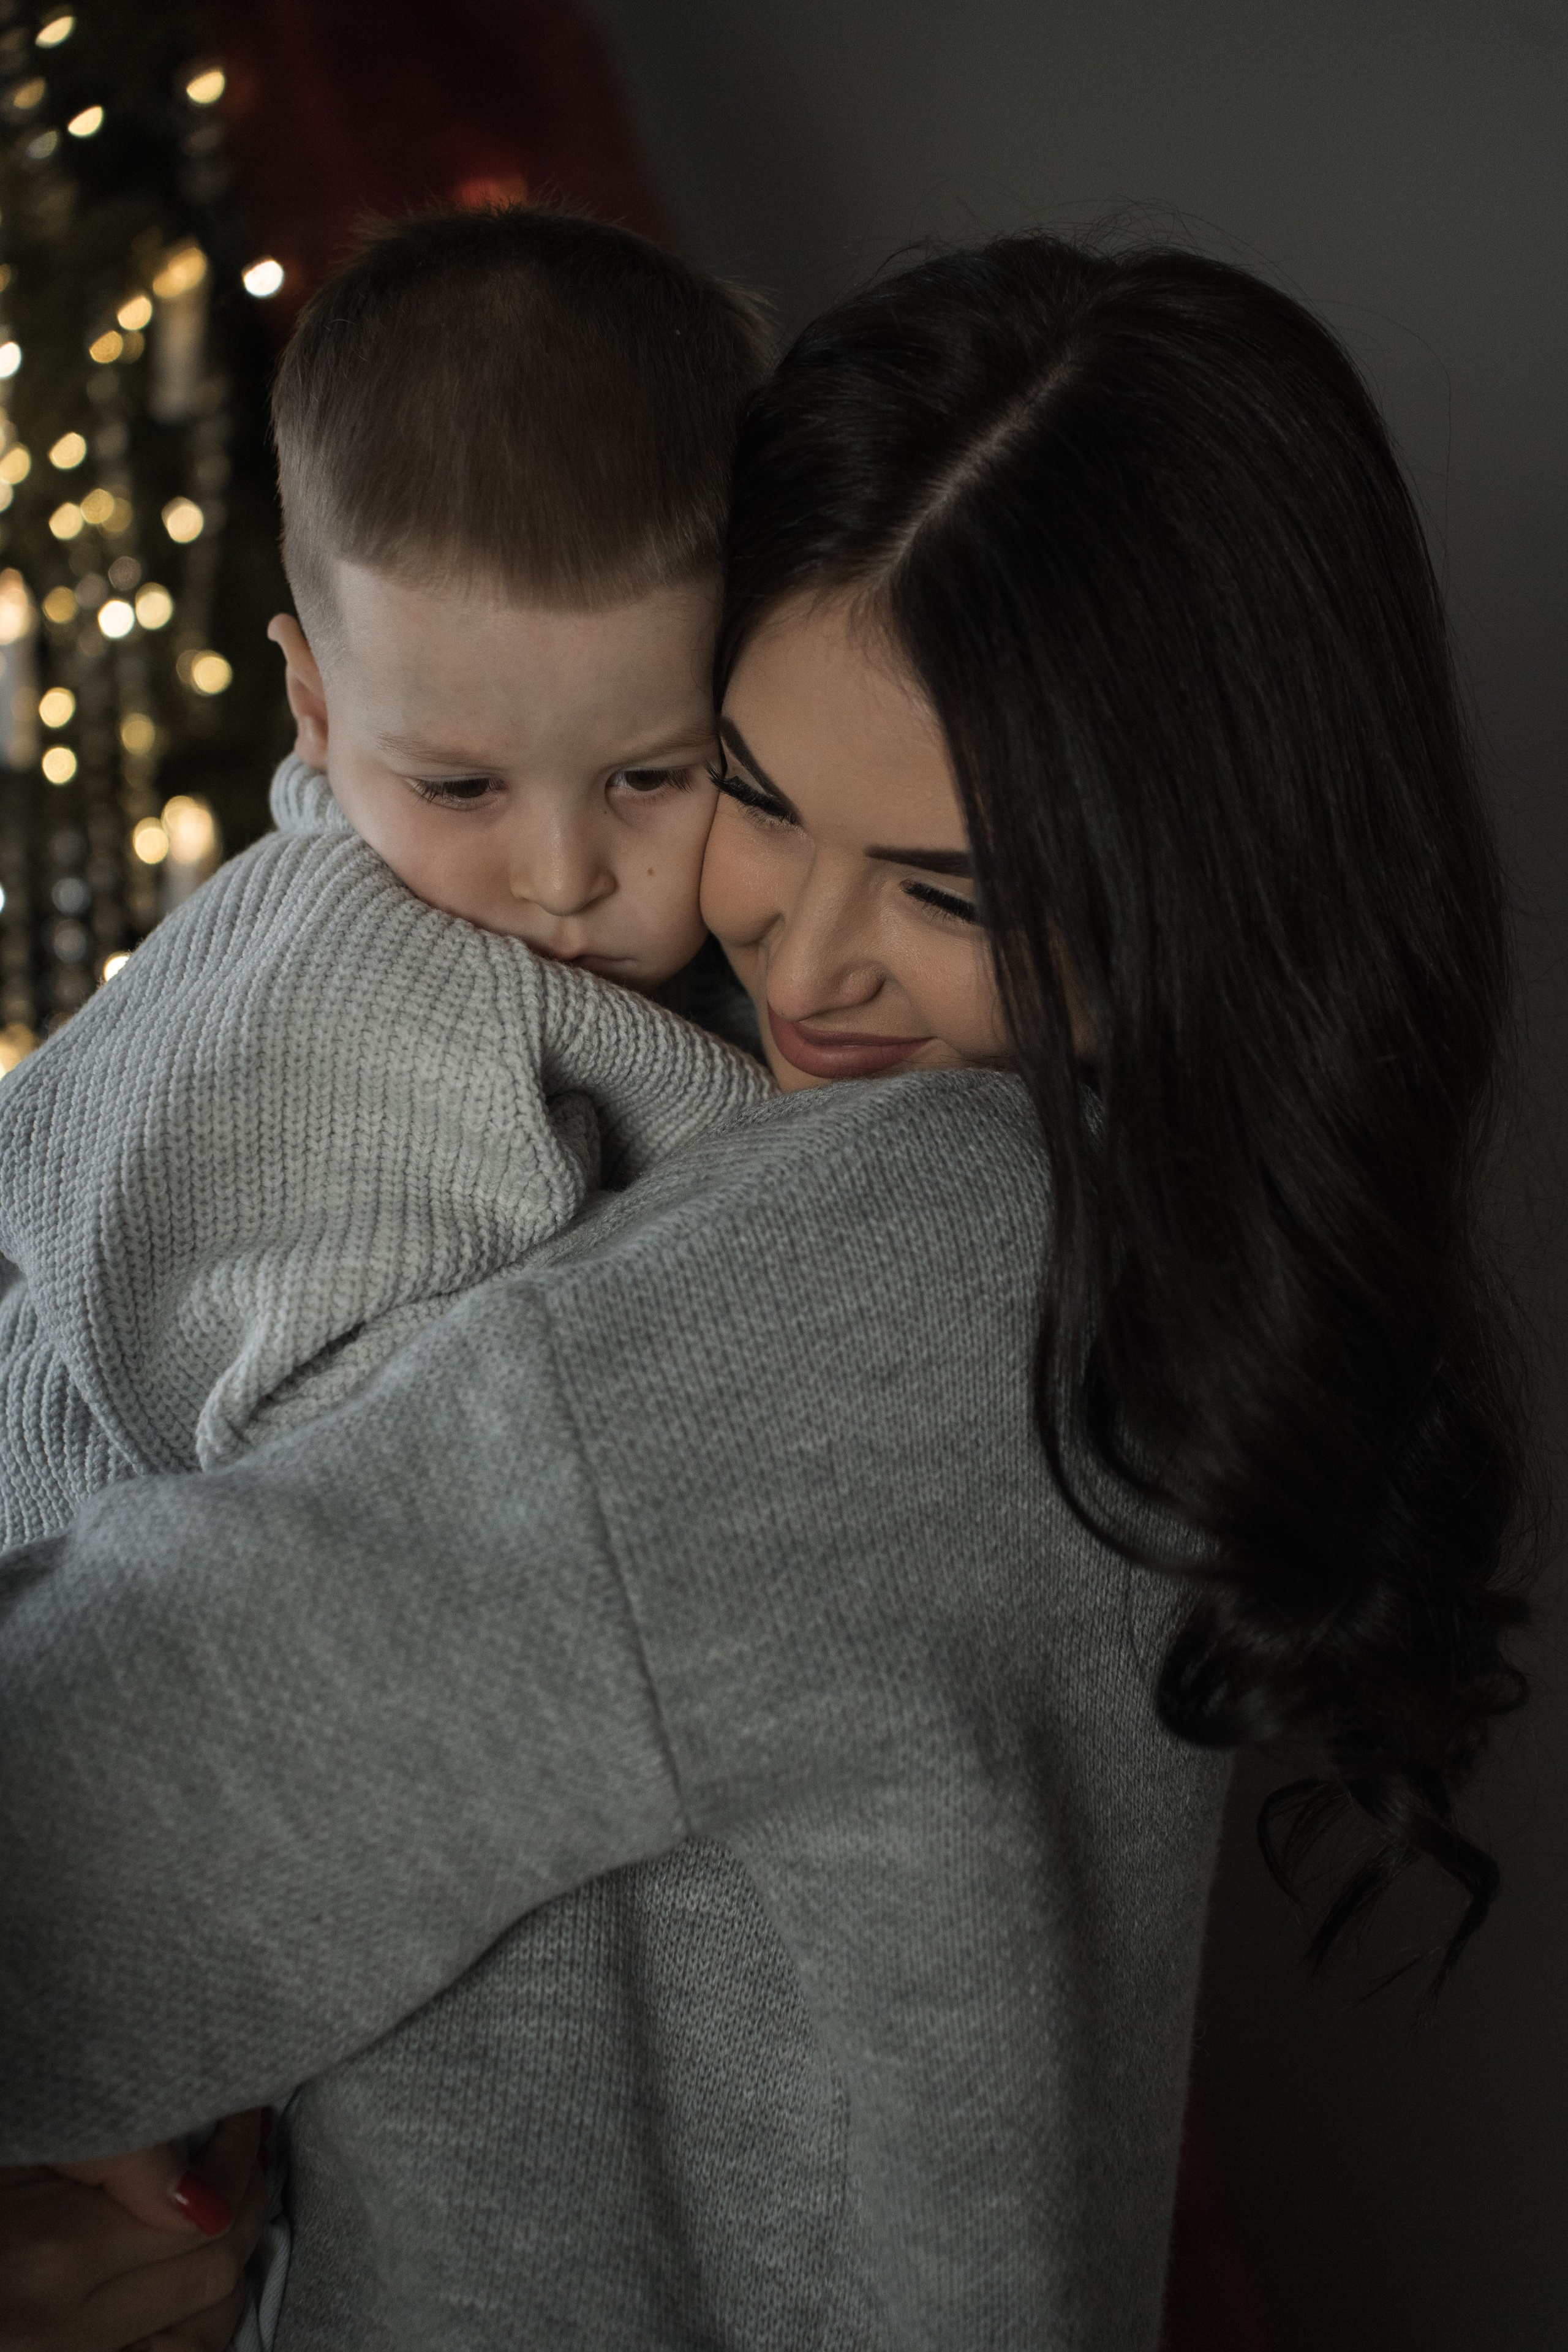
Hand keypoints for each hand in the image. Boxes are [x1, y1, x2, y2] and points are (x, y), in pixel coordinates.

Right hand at [0, 2111, 268, 2351]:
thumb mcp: (22, 2144)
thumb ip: (114, 2157)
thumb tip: (198, 2188)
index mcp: (49, 2258)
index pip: (200, 2213)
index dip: (237, 2153)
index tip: (243, 2112)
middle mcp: (61, 2336)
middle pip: (210, 2272)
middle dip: (246, 2197)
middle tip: (246, 2143)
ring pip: (201, 2333)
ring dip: (228, 2262)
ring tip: (234, 2198)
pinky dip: (190, 2319)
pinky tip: (188, 2268)